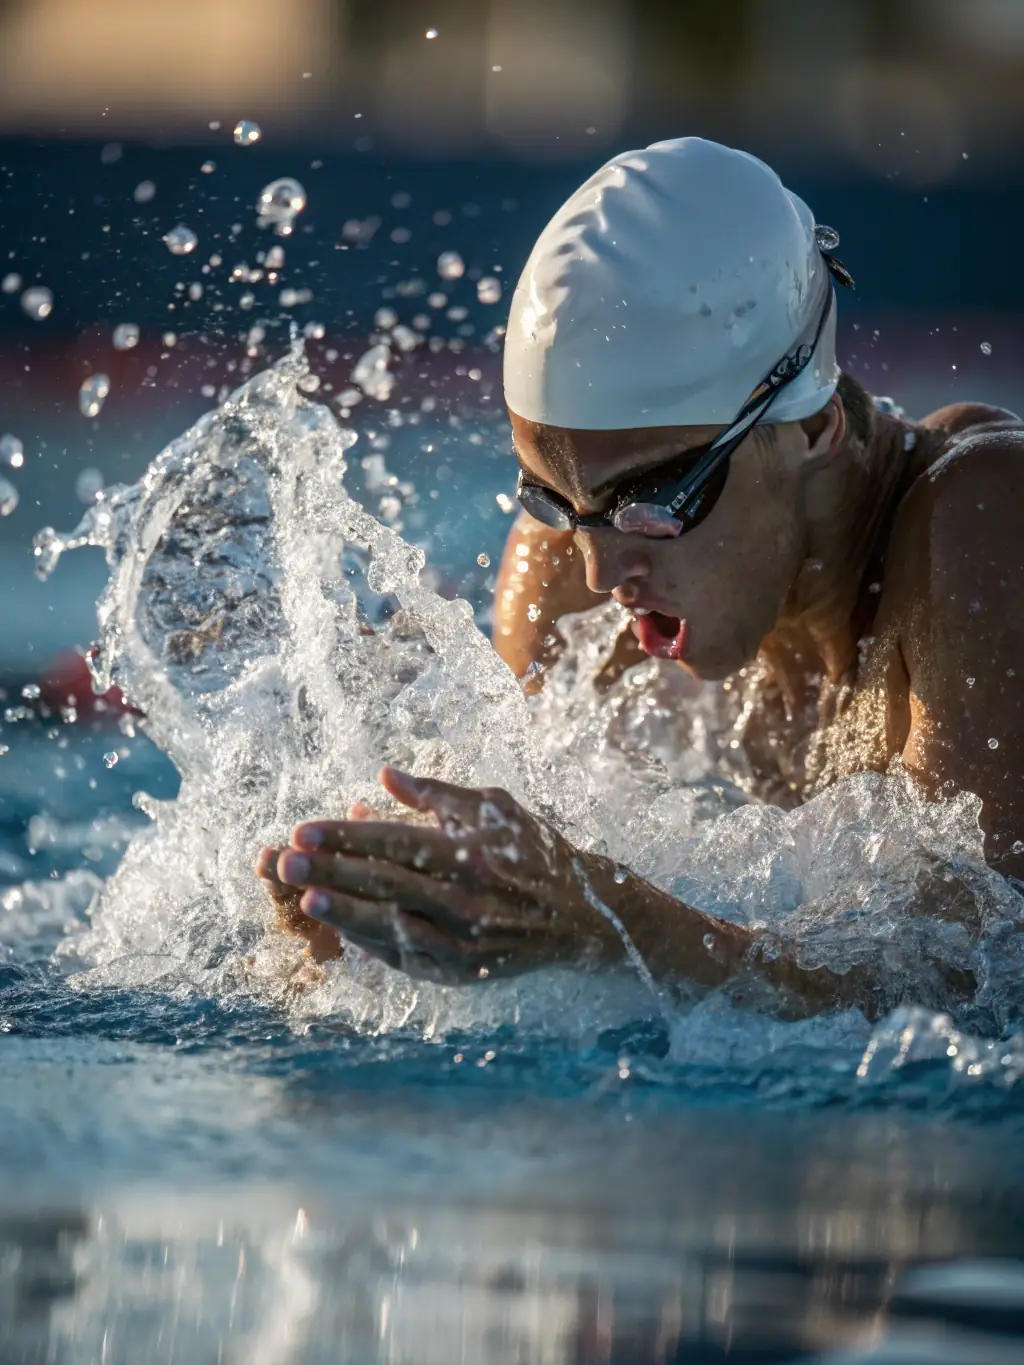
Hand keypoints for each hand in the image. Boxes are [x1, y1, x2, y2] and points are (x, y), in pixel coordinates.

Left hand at [263, 767, 626, 984]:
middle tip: (285, 862)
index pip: (395, 842)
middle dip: (331, 872)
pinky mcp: (460, 971)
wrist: (580, 915)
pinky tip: (341, 928)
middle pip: (385, 884)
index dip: (346, 835)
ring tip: (303, 899)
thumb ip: (436, 793)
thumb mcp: (492, 808)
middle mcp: (464, 899)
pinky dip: (372, 942)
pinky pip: (406, 958)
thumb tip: (383, 775)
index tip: (303, 830)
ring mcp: (461, 941)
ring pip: (391, 927)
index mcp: (470, 852)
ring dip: (344, 913)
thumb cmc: (531, 851)